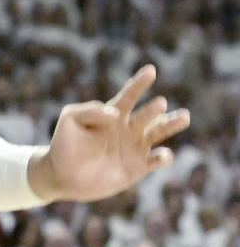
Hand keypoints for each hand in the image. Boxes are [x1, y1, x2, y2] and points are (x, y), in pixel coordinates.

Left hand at [29, 63, 189, 201]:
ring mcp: (134, 147)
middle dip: (155, 109)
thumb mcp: (70, 119)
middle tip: (160, 103)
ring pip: (158, 133)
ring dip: (171, 125)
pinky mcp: (137, 168)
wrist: (63, 175)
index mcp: (113, 114)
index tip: (151, 70)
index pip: (129, 95)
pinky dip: (163, 157)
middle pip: (148, 114)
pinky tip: (164, 155)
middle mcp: (127, 128)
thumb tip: (114, 114)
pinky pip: (155, 161)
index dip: (139, 83)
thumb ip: (90, 111)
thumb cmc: (64, 143)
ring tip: (184, 116)